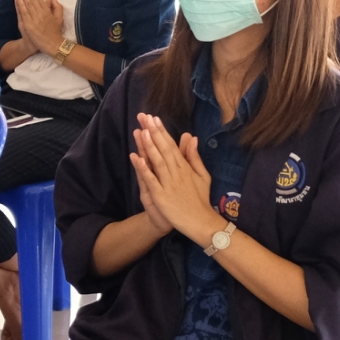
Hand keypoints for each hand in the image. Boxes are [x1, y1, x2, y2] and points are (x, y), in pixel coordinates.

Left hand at [13, 0, 65, 54]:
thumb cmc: (55, 32)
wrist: (54, 45)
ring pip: (27, 2)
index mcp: (46, 9)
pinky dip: (20, 4)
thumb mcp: (59, 17)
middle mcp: (40, 12)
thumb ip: (56, 6)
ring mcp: (34, 18)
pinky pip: (24, 12)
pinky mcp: (29, 24)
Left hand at [130, 115, 219, 243]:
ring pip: (157, 161)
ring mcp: (169, 184)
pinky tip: (136, 157)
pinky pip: (151, 180)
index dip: (162, 131)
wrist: (201, 222)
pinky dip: (144, 168)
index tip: (155, 118)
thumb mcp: (202, 175)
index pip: (172, 145)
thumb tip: (191, 137)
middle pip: (163, 149)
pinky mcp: (161, 196)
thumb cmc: (200, 199)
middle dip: (153, 132)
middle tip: (144, 116)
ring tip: (142, 130)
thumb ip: (195, 157)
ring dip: (149, 145)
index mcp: (185, 167)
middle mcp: (177, 172)